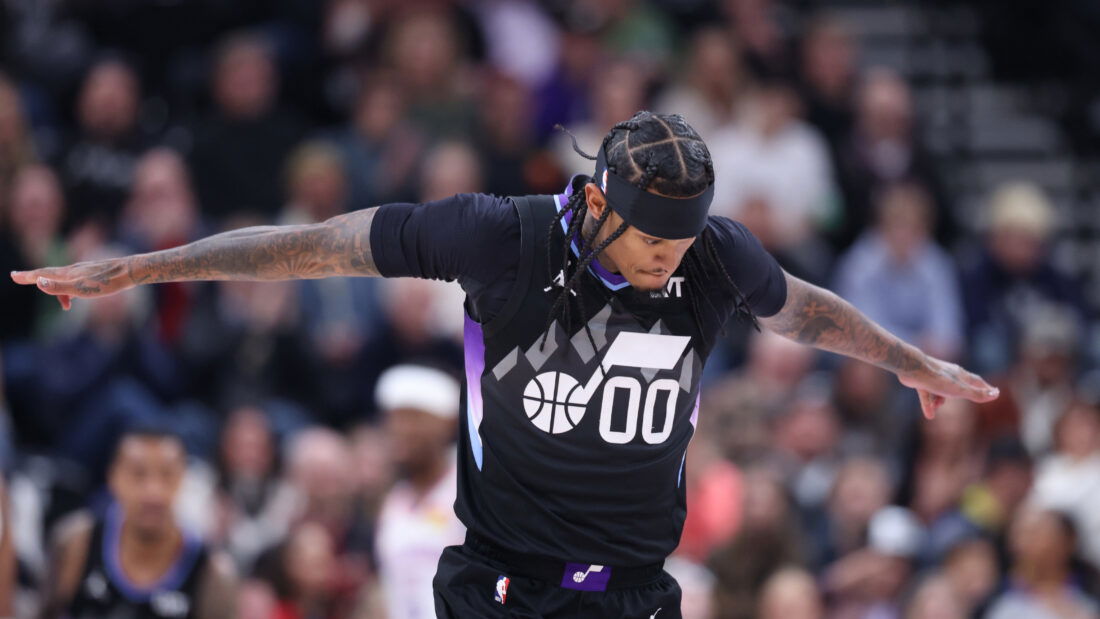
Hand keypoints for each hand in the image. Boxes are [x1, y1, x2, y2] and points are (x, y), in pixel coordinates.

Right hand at [10, 258, 134, 310]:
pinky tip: (81, 297)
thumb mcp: (82, 289)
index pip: (42, 274)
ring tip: (66, 307)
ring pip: (65, 279)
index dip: (27, 276)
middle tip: (20, 279)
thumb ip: (60, 287)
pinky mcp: (96, 273)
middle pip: (50, 274)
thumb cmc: (107, 283)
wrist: (132, 271)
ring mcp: (85, 270)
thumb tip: (39, 282)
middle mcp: (74, 269)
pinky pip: (77, 281)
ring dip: (58, 291)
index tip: (13, 275)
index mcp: (68, 274)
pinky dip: (72, 290)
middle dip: (36, 279)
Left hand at [897, 355, 998, 418]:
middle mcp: (949, 375)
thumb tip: (996, 394)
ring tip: (938, 407)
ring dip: (941, 400)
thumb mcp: (959, 390)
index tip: (994, 391)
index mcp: (960, 375)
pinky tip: (929, 416)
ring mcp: (935, 377)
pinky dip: (929, 404)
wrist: (912, 369)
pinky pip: (927, 395)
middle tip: (974, 397)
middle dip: (966, 392)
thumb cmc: (937, 379)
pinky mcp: (922, 381)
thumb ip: (976, 394)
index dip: (985, 388)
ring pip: (942, 391)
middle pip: (960, 384)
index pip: (976, 381)